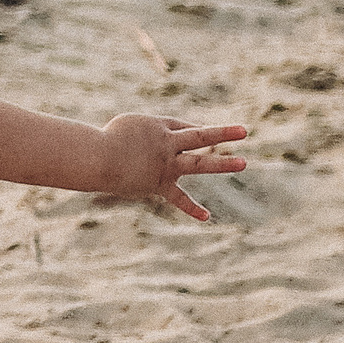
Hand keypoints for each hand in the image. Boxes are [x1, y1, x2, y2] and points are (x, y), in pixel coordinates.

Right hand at [96, 113, 249, 219]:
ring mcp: (166, 164)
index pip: (183, 126)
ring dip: (222, 163)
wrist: (98, 157)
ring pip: (199, 163)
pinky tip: (207, 216)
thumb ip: (142, 135)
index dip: (192, 128)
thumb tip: (146, 148)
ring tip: (243, 162)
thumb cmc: (103, 140)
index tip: (201, 131)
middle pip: (200, 136)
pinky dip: (192, 208)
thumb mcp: (126, 127)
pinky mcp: (160, 184)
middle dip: (223, 133)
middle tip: (245, 131)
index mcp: (158, 126)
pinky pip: (178, 198)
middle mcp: (167, 144)